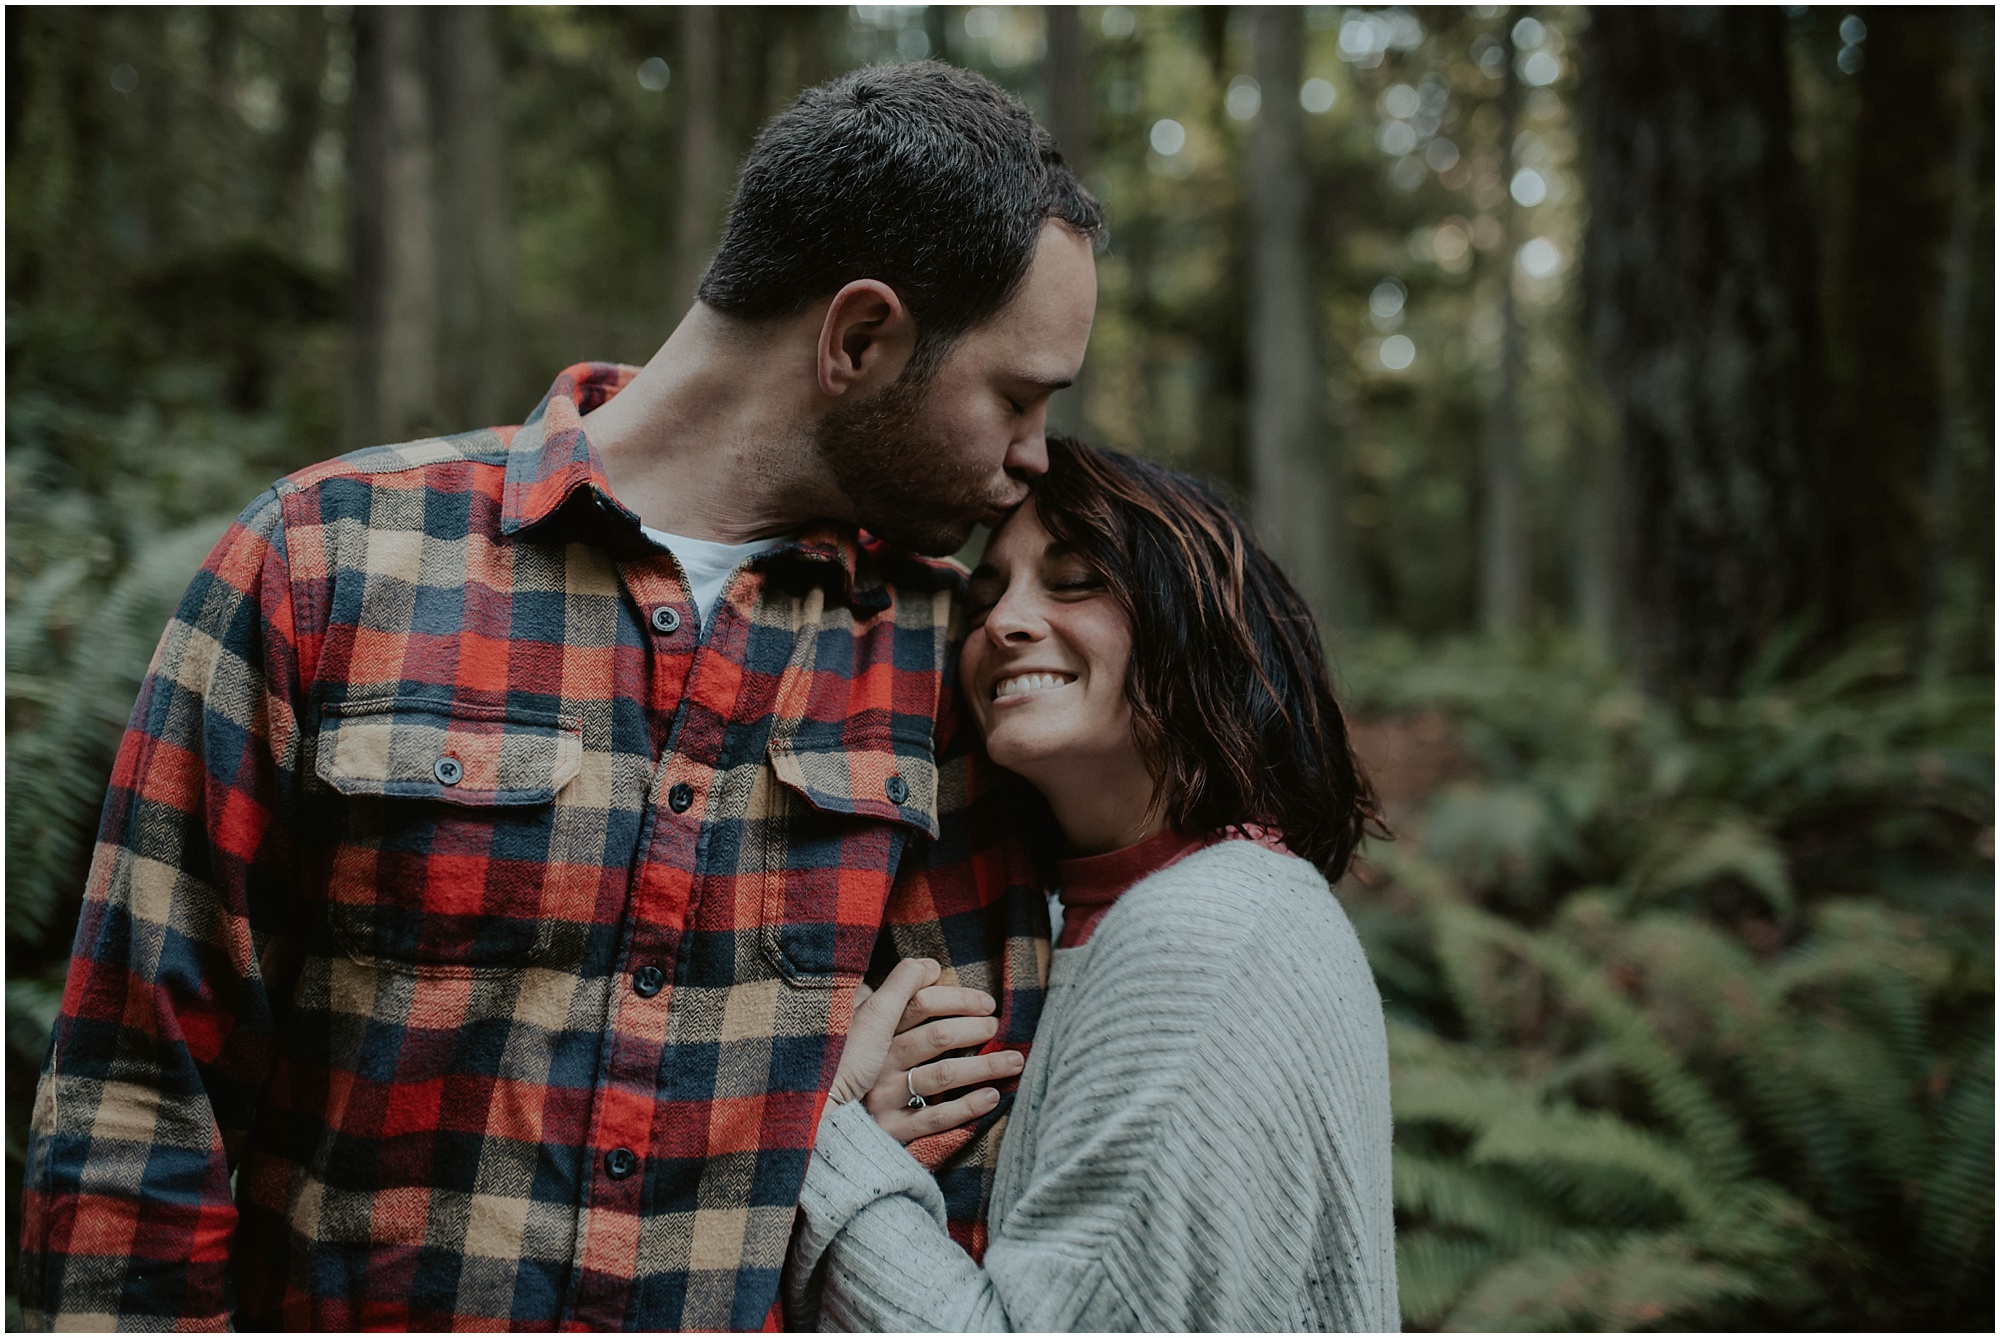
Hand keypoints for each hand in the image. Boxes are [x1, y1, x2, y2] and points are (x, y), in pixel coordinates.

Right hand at [828, 957, 1026, 1143]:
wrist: (823, 1121)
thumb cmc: (850, 1065)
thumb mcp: (865, 1023)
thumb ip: (894, 992)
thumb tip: (931, 966)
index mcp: (874, 1031)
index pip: (921, 1003)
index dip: (959, 999)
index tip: (987, 1004)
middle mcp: (879, 1061)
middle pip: (937, 1036)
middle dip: (976, 1029)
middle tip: (998, 1029)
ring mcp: (883, 1096)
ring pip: (942, 1074)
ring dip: (985, 1066)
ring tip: (1013, 1061)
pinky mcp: (890, 1130)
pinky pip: (934, 1118)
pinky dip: (967, 1106)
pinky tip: (991, 1097)